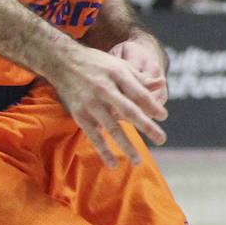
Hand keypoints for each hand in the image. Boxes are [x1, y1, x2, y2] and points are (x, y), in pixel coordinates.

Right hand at [50, 44, 168, 167]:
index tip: (163, 117)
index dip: (153, 106)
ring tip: (138, 161)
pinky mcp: (79, 114)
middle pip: (129, 110)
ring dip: (126, 145)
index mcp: (118, 74)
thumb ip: (140, 78)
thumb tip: (162, 83)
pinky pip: (93, 135)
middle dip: (146, 126)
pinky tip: (113, 163)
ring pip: (111, 127)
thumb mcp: (119, 65)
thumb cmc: (97, 64)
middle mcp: (104, 88)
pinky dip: (103, 150)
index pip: (139, 93)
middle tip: (161, 139)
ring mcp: (90, 102)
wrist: (62, 61)